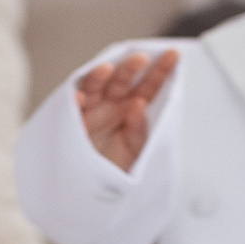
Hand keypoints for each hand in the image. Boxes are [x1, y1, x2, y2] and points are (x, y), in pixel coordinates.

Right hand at [74, 49, 177, 172]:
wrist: (92, 188)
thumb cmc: (114, 167)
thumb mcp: (135, 151)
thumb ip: (139, 130)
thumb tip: (138, 104)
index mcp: (130, 109)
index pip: (148, 87)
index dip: (160, 71)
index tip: (173, 56)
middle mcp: (111, 104)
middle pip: (121, 81)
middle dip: (130, 68)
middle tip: (141, 59)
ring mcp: (91, 110)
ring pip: (94, 86)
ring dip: (99, 76)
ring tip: (107, 69)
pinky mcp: (72, 120)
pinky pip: (71, 108)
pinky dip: (73, 102)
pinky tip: (78, 97)